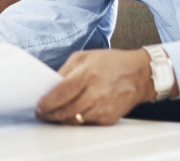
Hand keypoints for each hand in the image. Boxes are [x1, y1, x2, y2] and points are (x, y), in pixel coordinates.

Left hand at [35, 49, 154, 125]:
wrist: (140, 75)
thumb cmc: (112, 63)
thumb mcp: (84, 57)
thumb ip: (65, 71)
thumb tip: (50, 85)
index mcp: (87, 75)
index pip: (60, 94)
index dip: (46, 103)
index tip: (39, 106)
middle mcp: (95, 93)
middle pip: (65, 111)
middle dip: (50, 115)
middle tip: (42, 114)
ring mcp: (103, 107)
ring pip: (74, 120)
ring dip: (61, 119)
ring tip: (54, 115)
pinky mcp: (109, 118)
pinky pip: (87, 123)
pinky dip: (77, 120)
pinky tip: (72, 114)